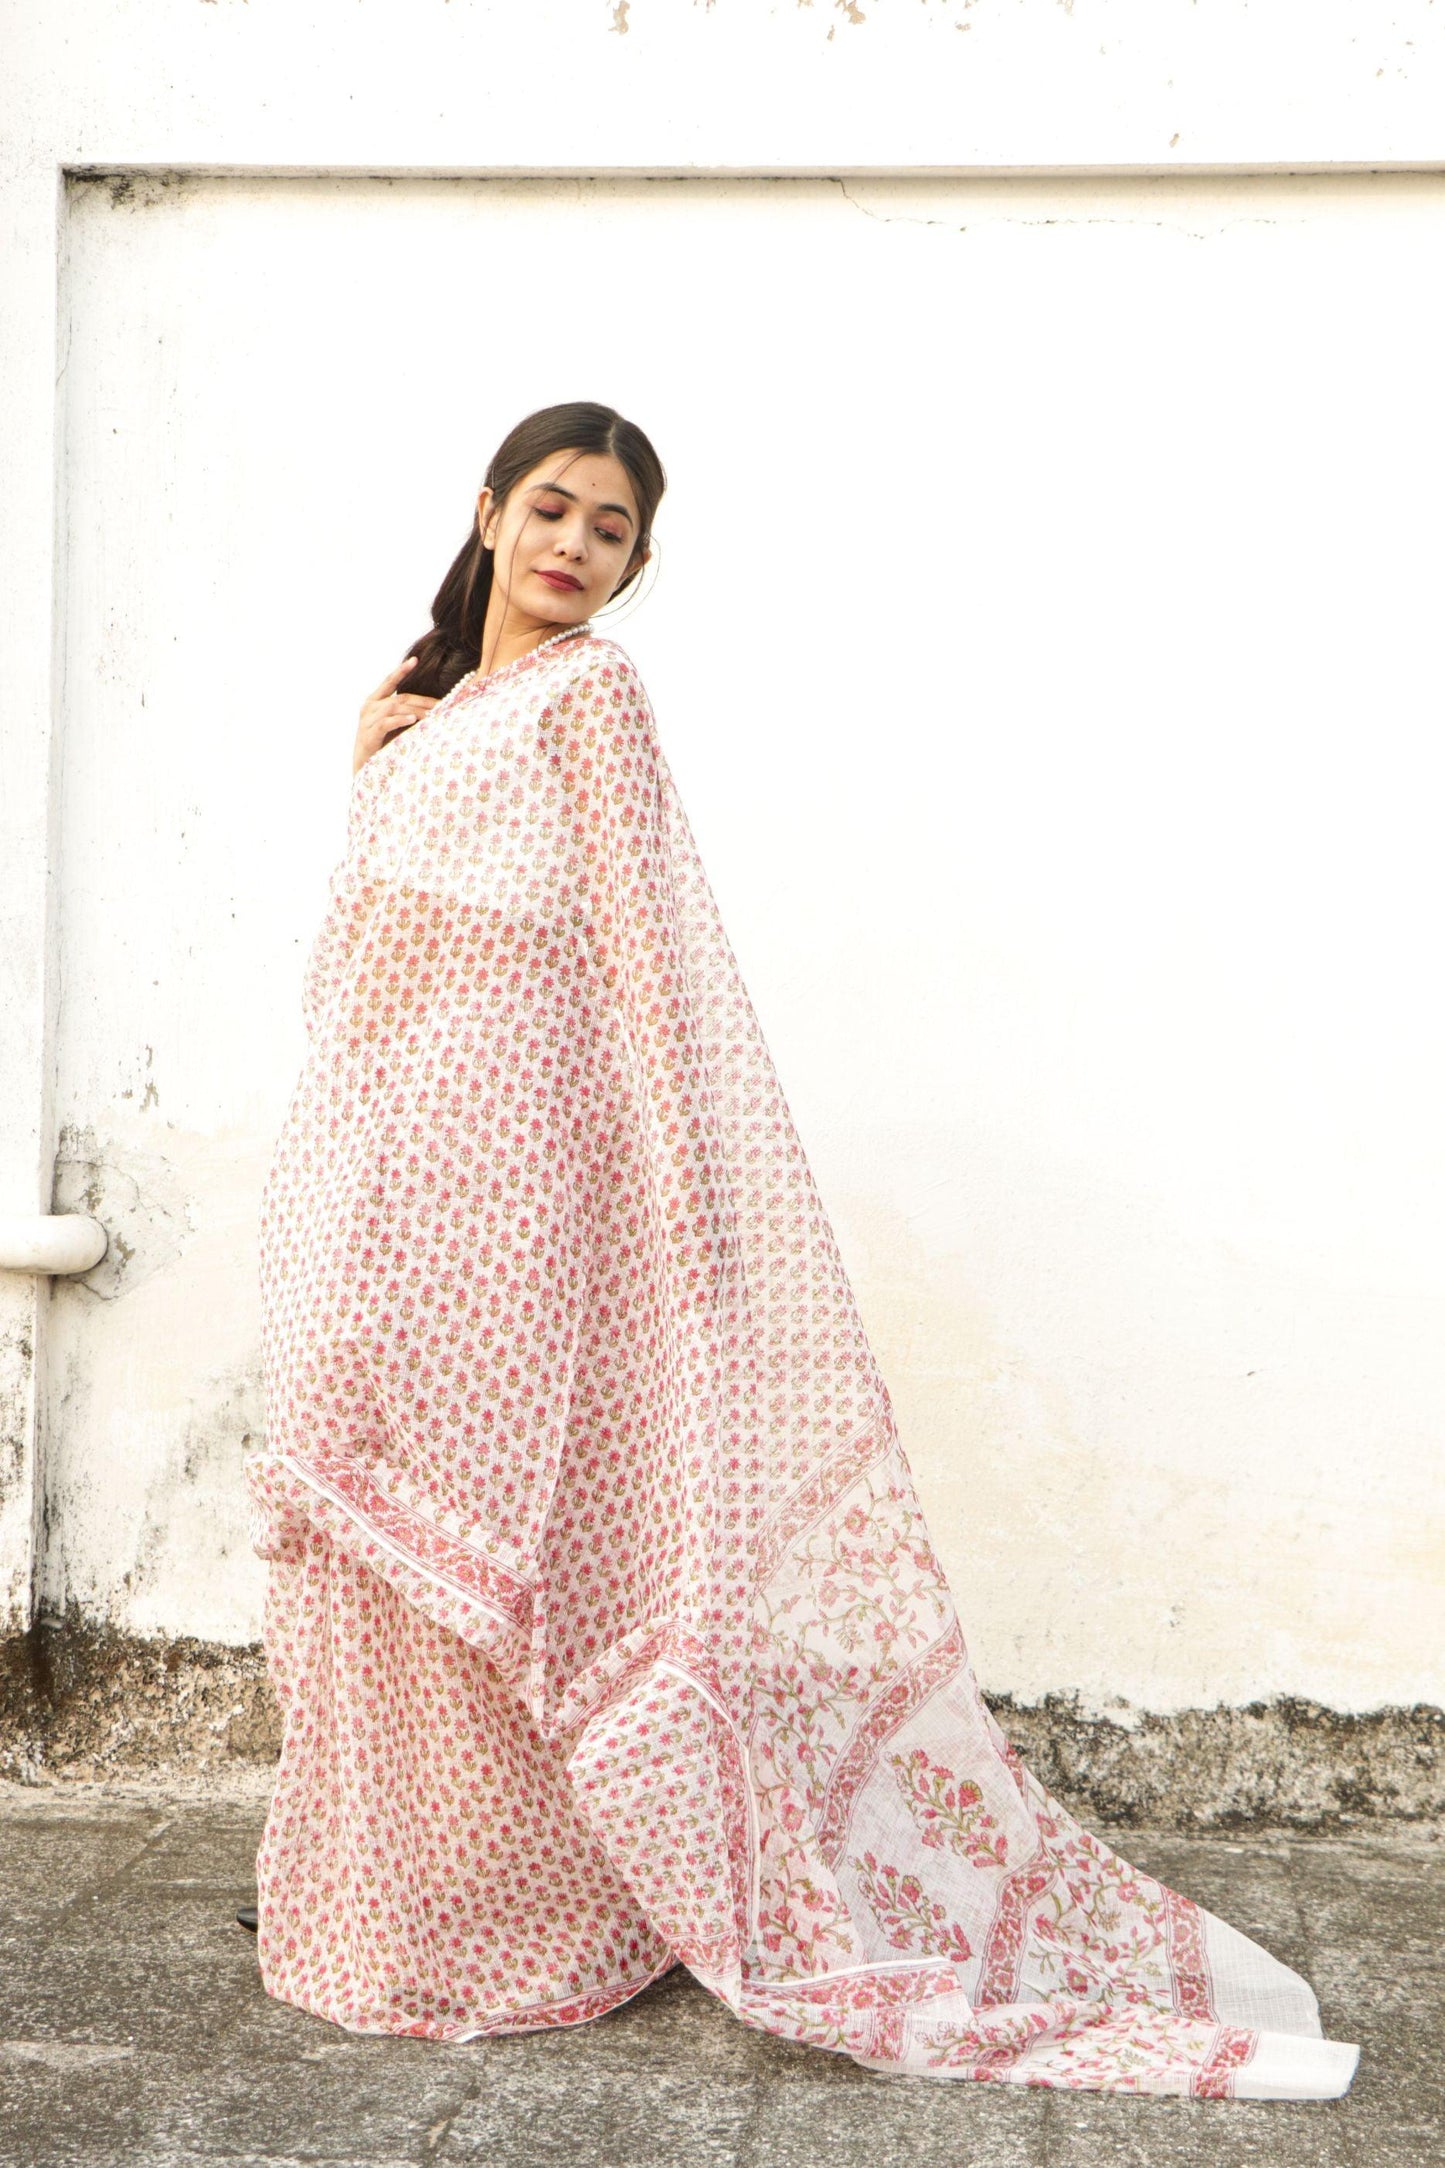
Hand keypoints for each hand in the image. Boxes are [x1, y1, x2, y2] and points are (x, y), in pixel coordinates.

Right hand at [353, 657, 438, 774]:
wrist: (364, 770)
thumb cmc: (382, 746)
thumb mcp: (393, 727)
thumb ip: (405, 714)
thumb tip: (433, 709)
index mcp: (374, 702)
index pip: (389, 682)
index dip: (401, 671)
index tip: (415, 660)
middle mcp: (369, 708)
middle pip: (400, 698)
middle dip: (422, 701)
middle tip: (442, 705)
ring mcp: (367, 721)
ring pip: (394, 708)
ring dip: (416, 711)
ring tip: (433, 715)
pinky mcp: (368, 735)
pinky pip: (386, 724)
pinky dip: (400, 720)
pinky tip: (412, 720)